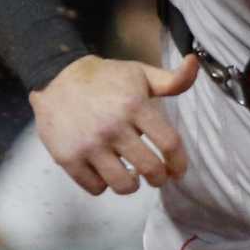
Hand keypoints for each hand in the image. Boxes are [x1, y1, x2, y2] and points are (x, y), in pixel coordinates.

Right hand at [29, 53, 199, 194]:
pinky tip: (106, 172)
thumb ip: (172, 79)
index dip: (179, 163)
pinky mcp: (67, 157)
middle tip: (158, 177)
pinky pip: (95, 187)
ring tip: (133, 177)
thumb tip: (194, 61)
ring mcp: (88, 144)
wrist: (55, 78)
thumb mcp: (141, 73)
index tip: (179, 171)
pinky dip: (104, 185)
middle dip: (159, 178)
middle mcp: (113, 127)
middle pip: (149, 168)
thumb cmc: (105, 79)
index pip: (169, 143)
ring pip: (123, 184)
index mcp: (135, 106)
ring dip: (133, 186)